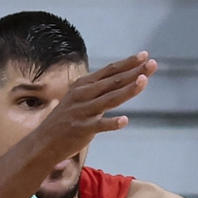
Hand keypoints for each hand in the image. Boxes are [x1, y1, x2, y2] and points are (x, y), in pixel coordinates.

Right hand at [29, 52, 156, 162]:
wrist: (44, 142)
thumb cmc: (67, 119)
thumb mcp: (79, 98)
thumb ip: (98, 89)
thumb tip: (120, 78)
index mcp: (84, 85)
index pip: (110, 71)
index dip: (128, 63)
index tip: (145, 55)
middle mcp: (83, 94)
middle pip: (114, 81)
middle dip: (134, 71)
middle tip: (153, 64)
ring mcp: (82, 111)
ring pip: (110, 99)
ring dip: (128, 90)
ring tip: (143, 81)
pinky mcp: (82, 129)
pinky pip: (99, 126)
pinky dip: (112, 123)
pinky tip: (124, 121)